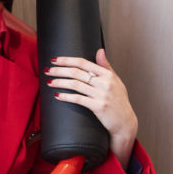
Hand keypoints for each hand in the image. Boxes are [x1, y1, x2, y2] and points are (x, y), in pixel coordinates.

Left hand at [46, 49, 138, 167]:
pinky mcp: (99, 107)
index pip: (83, 63)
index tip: (54, 60)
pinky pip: (78, 99)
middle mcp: (105, 83)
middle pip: (76, 72)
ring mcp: (102, 95)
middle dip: (59, 70)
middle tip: (47, 70)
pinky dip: (66, 96)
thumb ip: (106, 66)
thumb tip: (100, 50)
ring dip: (59, 82)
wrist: (125, 122)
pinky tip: (57, 95)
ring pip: (75, 84)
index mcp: (108, 74)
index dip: (66, 60)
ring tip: (49, 82)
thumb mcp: (116, 81)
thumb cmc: (119, 101)